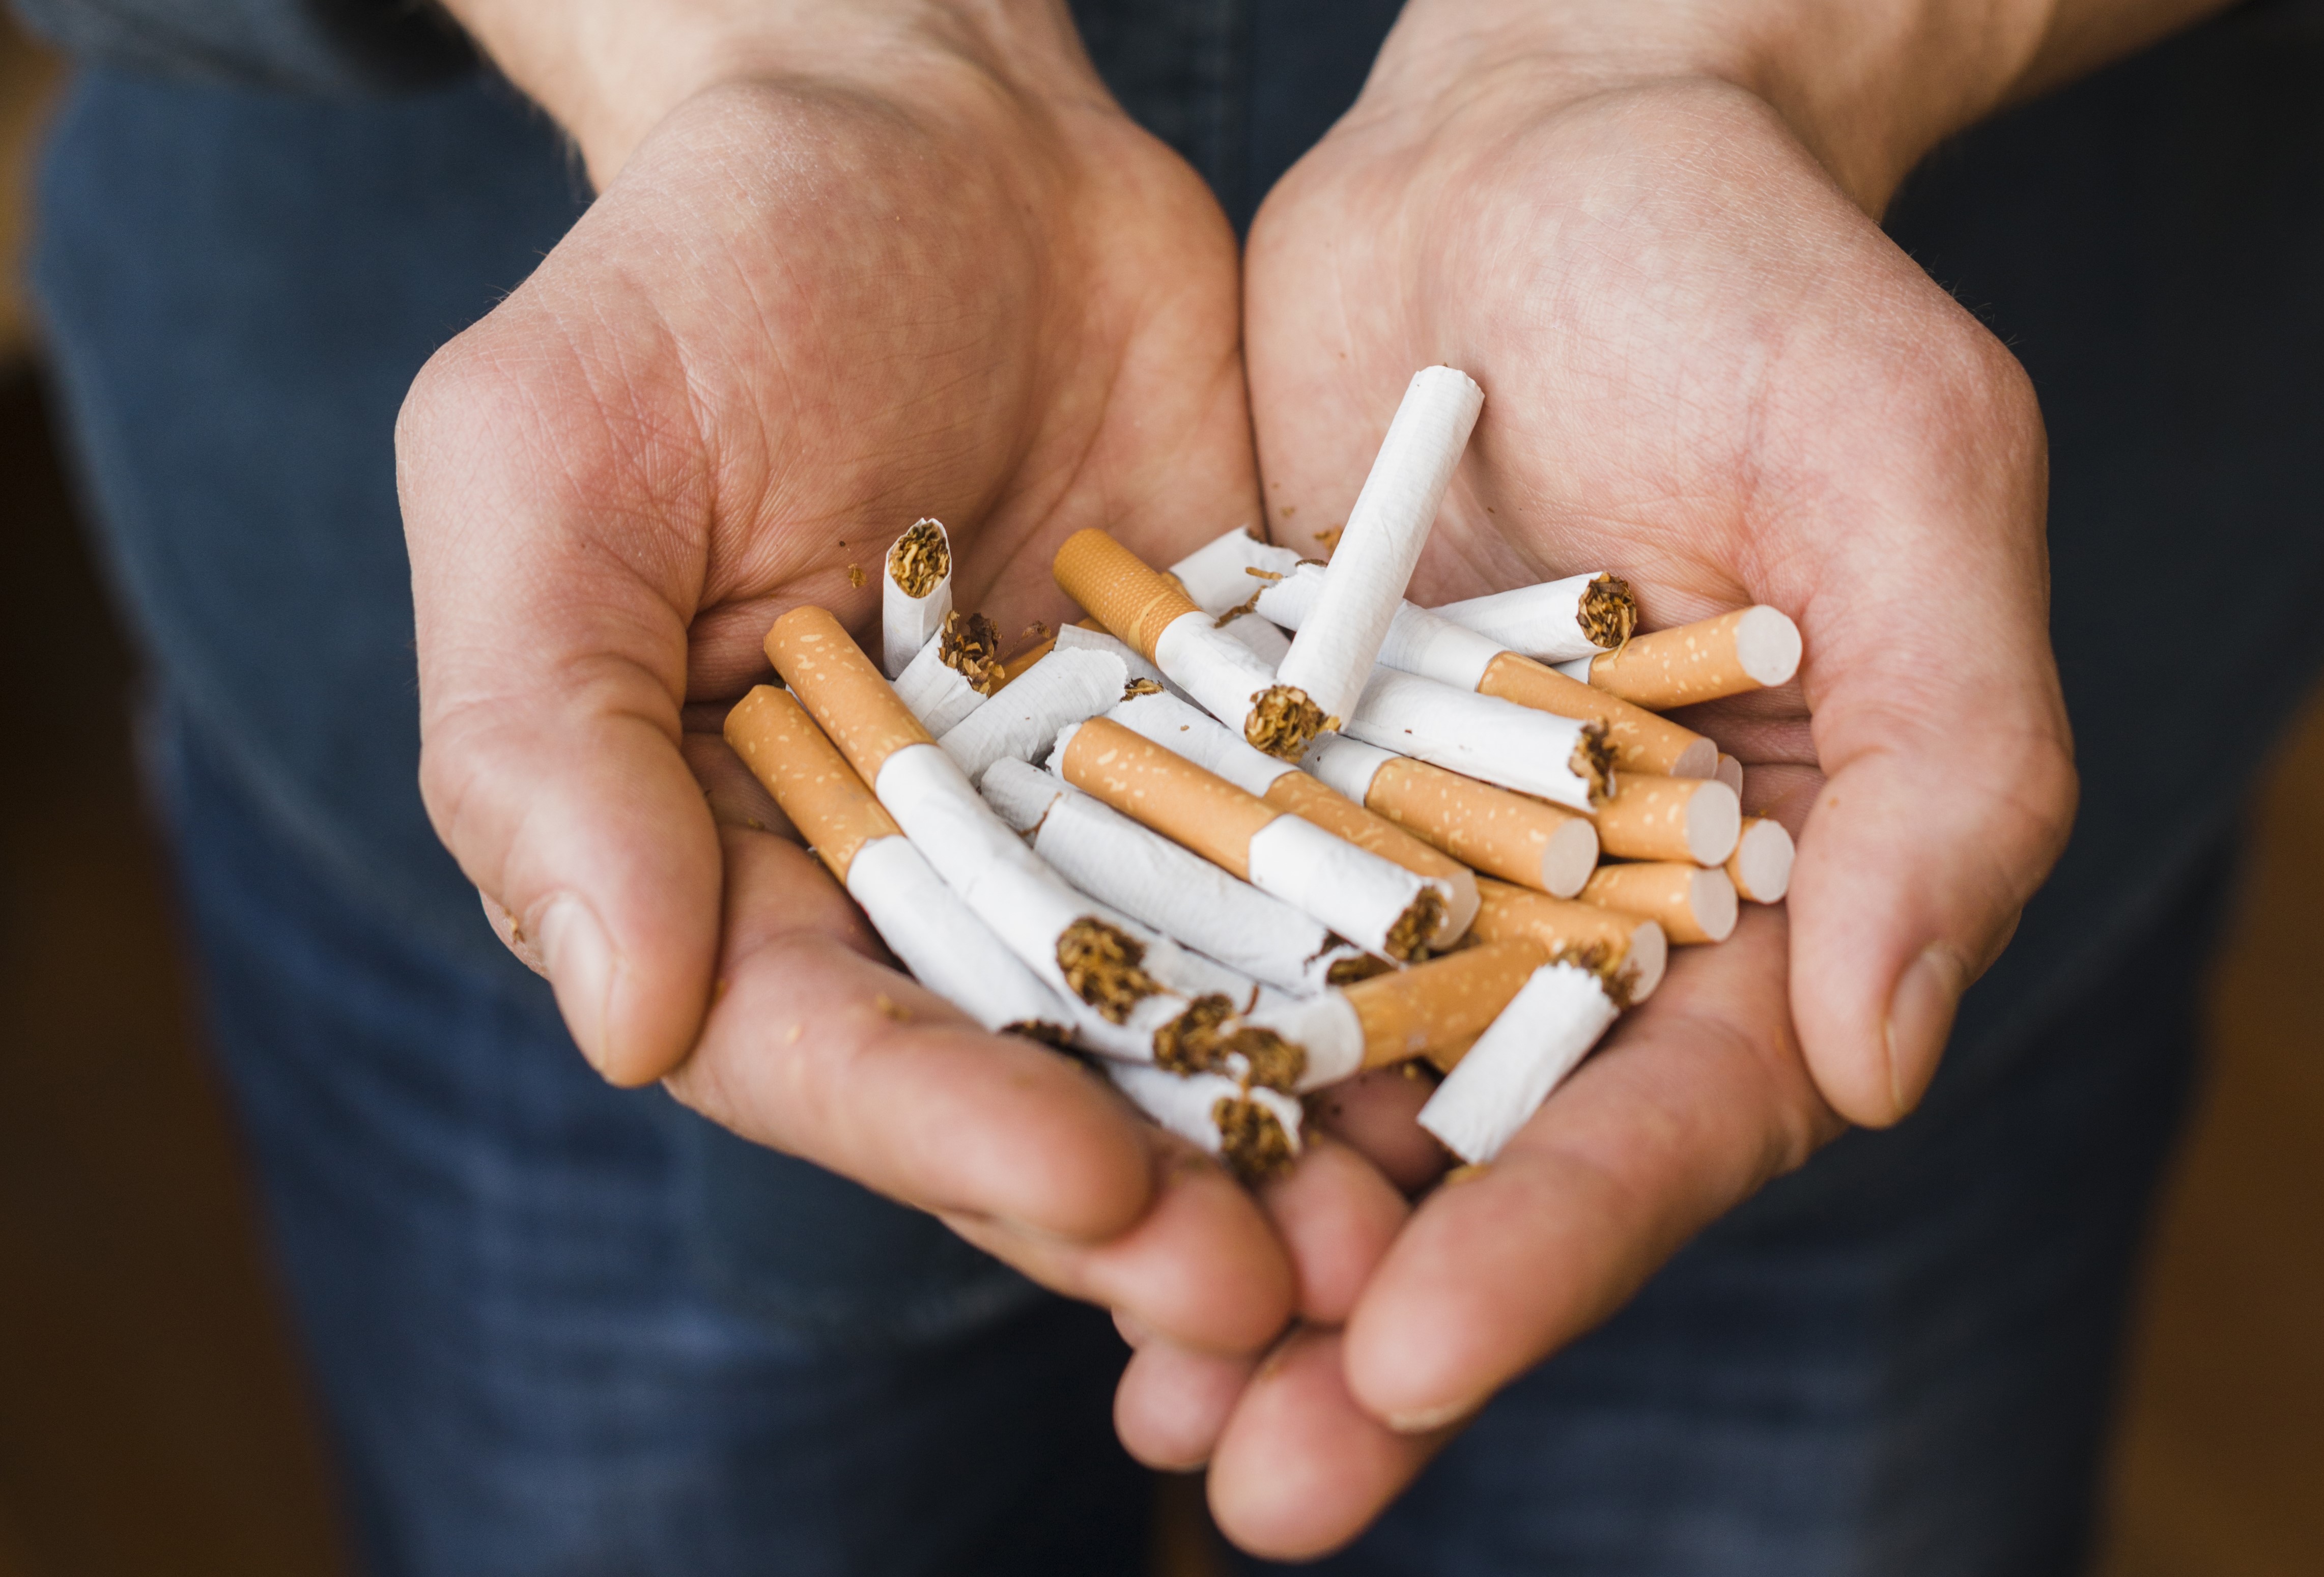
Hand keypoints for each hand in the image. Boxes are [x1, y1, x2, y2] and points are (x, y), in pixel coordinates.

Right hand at [399, 0, 1285, 1353]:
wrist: (936, 133)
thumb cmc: (701, 274)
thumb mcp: (550, 458)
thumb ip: (544, 733)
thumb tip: (617, 1017)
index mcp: (716, 851)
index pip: (814, 1036)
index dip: (939, 1127)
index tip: (1085, 1190)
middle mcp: (908, 874)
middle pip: (1015, 1071)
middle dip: (1136, 1192)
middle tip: (1273, 1296)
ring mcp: (1084, 821)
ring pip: (1179, 1015)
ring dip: (1281, 1132)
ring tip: (1394, 1230)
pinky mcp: (1231, 744)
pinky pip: (1309, 873)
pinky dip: (1385, 965)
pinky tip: (1484, 1046)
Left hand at [1111, 0, 2198, 1546]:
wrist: (1548, 148)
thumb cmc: (1767, 291)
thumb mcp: (1909, 483)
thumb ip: (1946, 770)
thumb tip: (1889, 1060)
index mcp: (1765, 892)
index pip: (1669, 1116)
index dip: (1555, 1252)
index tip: (1417, 1365)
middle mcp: (1582, 913)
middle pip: (1485, 1165)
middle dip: (1373, 1329)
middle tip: (1253, 1484)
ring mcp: (1413, 857)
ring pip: (1326, 1097)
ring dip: (1231, 1250)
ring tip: (1142, 1399)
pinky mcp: (1271, 777)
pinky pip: (1193, 940)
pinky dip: (1131, 1057)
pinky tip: (1037, 1163)